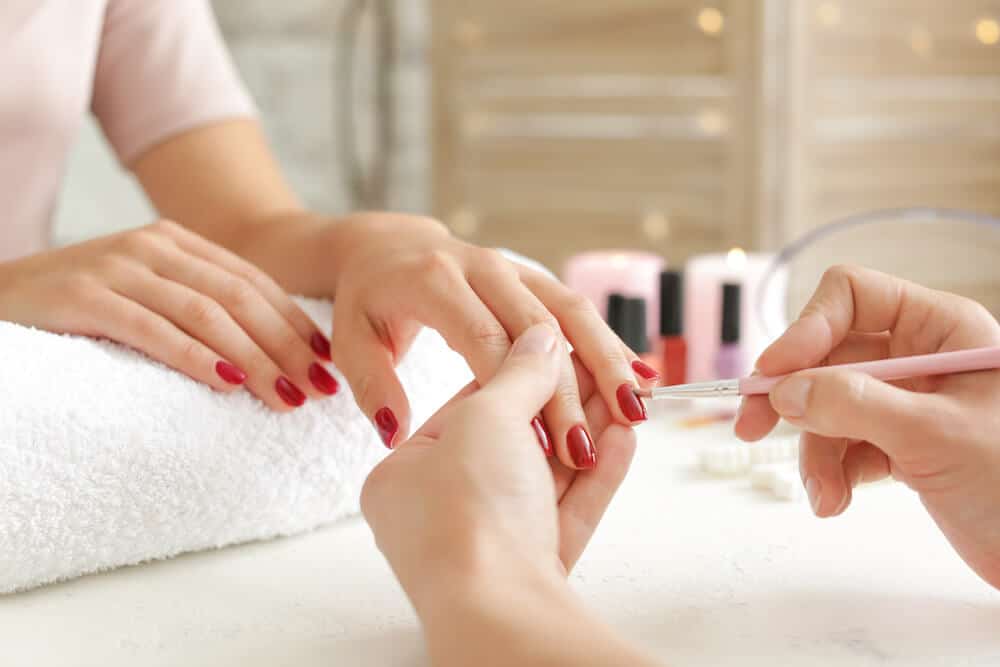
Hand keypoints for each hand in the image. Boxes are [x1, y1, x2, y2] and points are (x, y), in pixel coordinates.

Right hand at [0, 220, 338, 410]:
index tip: (328, 364)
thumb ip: (198, 307)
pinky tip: (228, 382)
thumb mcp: (147, 296)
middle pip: (240, 298)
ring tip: (287, 396)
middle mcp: (153, 246)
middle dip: (286, 347)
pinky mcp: (84, 296)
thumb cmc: (80, 309)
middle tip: (319, 390)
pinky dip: (195, 356)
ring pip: (206, 313)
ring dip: (255, 358)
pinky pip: (153, 329)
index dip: (296, 325)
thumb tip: (271, 354)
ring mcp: (118, 266)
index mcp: (176, 243)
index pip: (254, 284)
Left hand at [324, 214, 655, 464]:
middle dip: (577, 380)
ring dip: (608, 355)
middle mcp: (480, 269)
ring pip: (569, 309)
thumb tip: (394, 432)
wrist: (385, 246)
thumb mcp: (353, 340)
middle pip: (540, 324)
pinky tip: (641, 372)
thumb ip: (373, 386)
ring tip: (640, 403)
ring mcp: (510, 269)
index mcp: (435, 283)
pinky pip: (574, 307)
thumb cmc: (367, 301)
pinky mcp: (529, 276)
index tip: (548, 441)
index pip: (487, 339)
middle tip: (609, 428)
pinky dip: (608, 340)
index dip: (518, 391)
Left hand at [361, 323, 636, 610]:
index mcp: (402, 476)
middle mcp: (438, 514)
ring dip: (586, 435)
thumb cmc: (465, 515)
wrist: (498, 613)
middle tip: (604, 370)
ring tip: (626, 397)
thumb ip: (517, 373)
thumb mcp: (486, 419)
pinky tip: (623, 438)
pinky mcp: (529, 572)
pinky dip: (595, 475)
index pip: (465, 408)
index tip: (556, 347)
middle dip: (564, 405)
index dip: (515, 372)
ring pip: (545, 478)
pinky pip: (564, 512)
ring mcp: (487, 547)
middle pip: (511, 443)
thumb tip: (541, 336)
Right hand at [736, 265, 999, 587]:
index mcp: (941, 330)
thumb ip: (855, 405)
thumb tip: (786, 390)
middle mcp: (920, 357)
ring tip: (825, 493)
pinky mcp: (901, 443)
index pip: (852, 297)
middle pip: (827, 356)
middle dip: (795, 399)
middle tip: (751, 427)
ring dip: (815, 451)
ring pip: (827, 406)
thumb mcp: (935, 435)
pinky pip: (842, 443)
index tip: (773, 373)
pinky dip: (832, 471)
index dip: (807, 329)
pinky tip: (839, 499)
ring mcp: (907, 402)